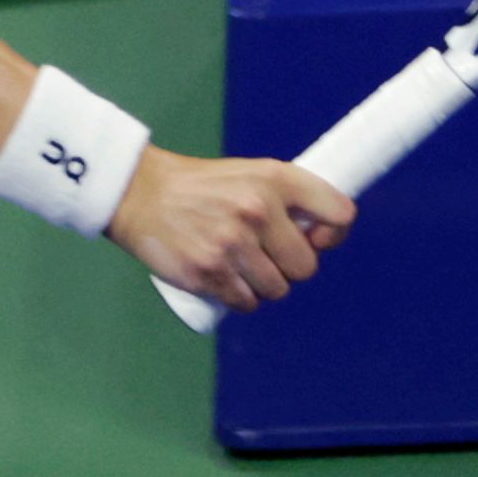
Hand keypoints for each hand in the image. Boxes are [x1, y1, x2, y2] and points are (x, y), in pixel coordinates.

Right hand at [107, 149, 353, 310]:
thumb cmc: (201, 186)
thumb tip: (320, 237)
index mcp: (275, 179)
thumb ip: (287, 197)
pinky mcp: (208, 272)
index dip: (334, 233)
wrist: (139, 192)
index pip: (339, 213)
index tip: (317, 238)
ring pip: (277, 290)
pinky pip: (246, 303)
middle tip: (268, 256)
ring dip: (265, 287)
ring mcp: (232, 244)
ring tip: (243, 267)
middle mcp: (258, 210)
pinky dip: (241, 299)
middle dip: (291, 267)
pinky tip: (228, 282)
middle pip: (306, 266)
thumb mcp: (250, 173)